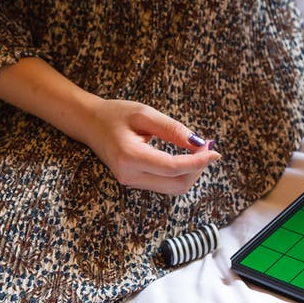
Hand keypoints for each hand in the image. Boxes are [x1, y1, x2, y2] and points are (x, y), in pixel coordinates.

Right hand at [81, 99, 220, 194]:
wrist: (89, 124)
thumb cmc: (116, 115)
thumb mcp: (144, 114)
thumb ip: (172, 129)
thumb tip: (198, 143)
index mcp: (129, 156)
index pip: (172, 167)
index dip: (198, 162)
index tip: (215, 151)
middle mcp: (130, 175)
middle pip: (177, 184)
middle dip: (197, 168)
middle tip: (206, 147)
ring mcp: (131, 182)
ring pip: (173, 188)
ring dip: (191, 172)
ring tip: (198, 150)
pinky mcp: (135, 182)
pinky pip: (166, 184)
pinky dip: (181, 173)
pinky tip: (187, 157)